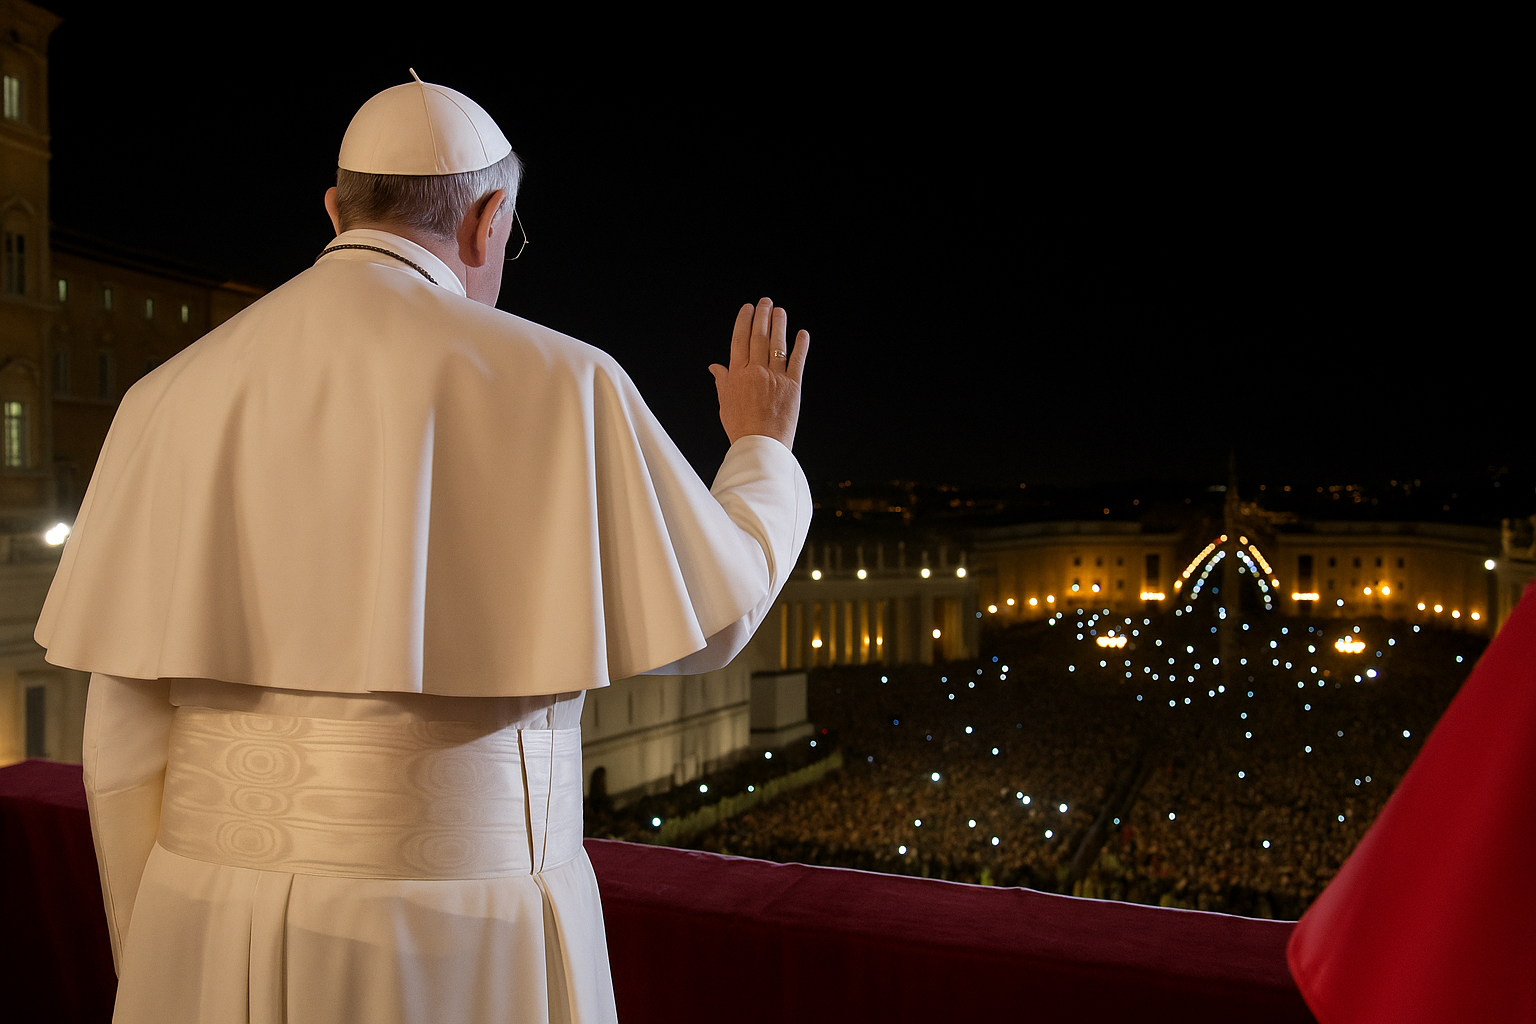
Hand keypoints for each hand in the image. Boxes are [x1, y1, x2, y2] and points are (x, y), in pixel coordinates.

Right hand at [709, 298, 808, 449]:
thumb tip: (715, 367)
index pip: (740, 340)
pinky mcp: (793, 386)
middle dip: (762, 316)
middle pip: (759, 337)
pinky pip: (797, 361)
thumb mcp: (725, 403)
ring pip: (778, 344)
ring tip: (780, 311)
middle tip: (766, 302)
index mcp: (738, 375)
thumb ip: (722, 381)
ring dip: (780, 324)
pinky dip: (801, 346)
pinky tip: (802, 334)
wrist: (760, 445)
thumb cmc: (741, 428)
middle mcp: (756, 372)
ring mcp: (776, 377)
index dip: (744, 321)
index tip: (748, 308)